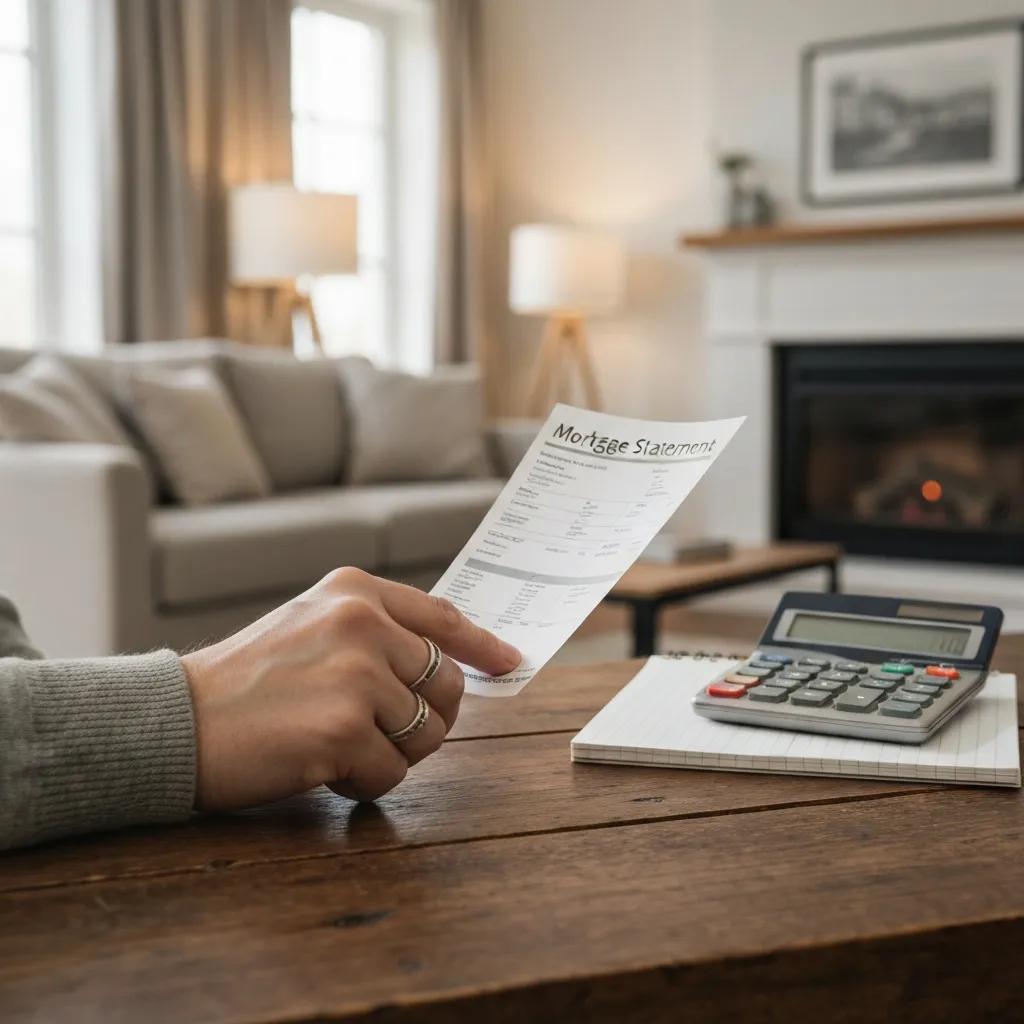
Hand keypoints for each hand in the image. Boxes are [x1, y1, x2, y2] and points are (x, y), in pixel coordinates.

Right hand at [181, 568, 520, 810]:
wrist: (176, 721)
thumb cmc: (244, 682)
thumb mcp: (310, 626)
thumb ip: (376, 632)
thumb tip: (454, 666)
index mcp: (355, 592)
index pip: (441, 618)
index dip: (482, 644)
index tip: (509, 661)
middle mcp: (362, 622)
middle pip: (446, 685)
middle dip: (423, 719)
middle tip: (376, 732)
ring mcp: (356, 674)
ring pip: (426, 732)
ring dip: (391, 752)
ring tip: (337, 743)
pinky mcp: (346, 728)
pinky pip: (393, 771)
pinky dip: (364, 781)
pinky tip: (322, 766)